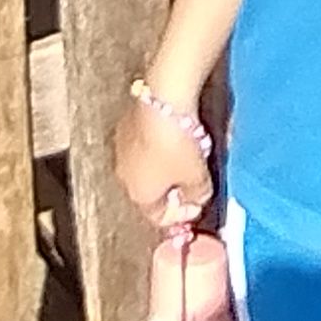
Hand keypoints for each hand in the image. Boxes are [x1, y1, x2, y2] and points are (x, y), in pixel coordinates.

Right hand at [109, 93, 210, 229]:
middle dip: (173, 192)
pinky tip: (173, 139)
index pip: (160, 218)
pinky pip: (143, 148)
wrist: (163, 103)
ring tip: (186, 158)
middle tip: (193, 183)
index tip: (199, 204)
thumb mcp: (198, 177)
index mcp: (139, 195)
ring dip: (164, 169)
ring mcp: (121, 151)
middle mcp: (124, 176)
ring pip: (145, 169)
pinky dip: (157, 150)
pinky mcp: (124, 127)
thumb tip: (196, 197)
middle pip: (150, 193)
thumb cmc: (179, 147)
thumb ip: (199, 194)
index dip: (182, 216)